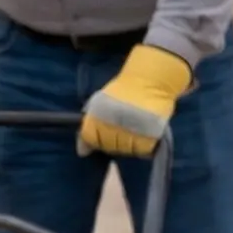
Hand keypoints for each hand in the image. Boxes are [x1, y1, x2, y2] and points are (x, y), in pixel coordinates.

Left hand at [79, 44, 191, 158]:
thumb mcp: (99, 103)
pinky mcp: (150, 135)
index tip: (102, 134)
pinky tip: (141, 136)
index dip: (96, 139)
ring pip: (124, 150)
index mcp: (98, 114)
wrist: (150, 80)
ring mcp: (132, 130)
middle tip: (120, 131)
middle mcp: (114, 124)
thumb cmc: (122, 91)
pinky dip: (140, 147)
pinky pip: (140, 150)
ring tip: (131, 132)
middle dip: (111, 142)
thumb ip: (89, 127)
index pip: (91, 139)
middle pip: (108, 146)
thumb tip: (82, 152)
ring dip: (126, 145)